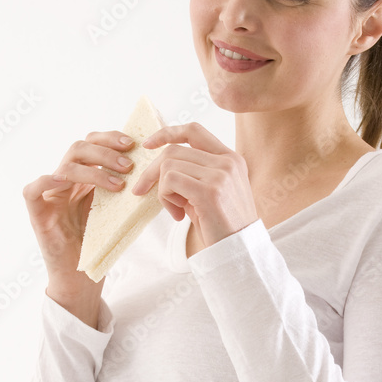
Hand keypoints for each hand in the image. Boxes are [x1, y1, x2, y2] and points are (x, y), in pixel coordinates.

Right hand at [22, 130, 135, 287]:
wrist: (80, 278)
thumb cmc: (99, 245)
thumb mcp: (116, 212)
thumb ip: (125, 191)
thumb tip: (151, 171)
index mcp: (84, 177)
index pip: (93, 144)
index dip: (111, 138)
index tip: (134, 145)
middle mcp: (66, 181)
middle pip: (79, 148)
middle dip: (106, 151)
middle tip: (129, 165)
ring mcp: (50, 196)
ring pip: (66, 167)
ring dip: (94, 170)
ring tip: (119, 184)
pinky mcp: (38, 213)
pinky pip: (33, 189)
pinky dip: (47, 181)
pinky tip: (64, 182)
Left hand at [130, 122, 258, 250]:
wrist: (239, 250)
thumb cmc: (221, 225)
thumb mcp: (209, 193)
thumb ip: (191, 174)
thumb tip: (157, 165)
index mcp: (231, 158)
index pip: (194, 131)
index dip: (168, 133)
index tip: (148, 144)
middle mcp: (228, 162)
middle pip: (174, 151)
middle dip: (152, 172)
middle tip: (142, 190)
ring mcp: (220, 174)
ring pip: (169, 166)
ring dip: (162, 190)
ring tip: (175, 209)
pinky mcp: (210, 191)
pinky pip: (170, 181)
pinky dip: (165, 197)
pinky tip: (178, 214)